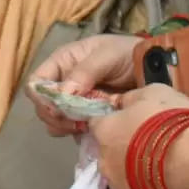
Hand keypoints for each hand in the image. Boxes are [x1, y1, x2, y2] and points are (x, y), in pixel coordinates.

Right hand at [26, 33, 141, 135]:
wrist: (152, 68)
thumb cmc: (127, 54)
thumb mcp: (106, 56)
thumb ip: (84, 72)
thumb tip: (63, 94)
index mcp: (62, 63)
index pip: (36, 82)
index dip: (41, 97)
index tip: (56, 109)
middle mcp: (63, 83)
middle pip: (43, 106)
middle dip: (54, 116)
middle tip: (73, 123)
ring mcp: (75, 102)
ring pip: (55, 121)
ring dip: (65, 127)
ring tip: (84, 127)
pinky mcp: (88, 117)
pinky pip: (74, 130)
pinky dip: (79, 134)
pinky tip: (93, 132)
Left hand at [91, 84, 188, 188]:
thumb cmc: (173, 122)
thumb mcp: (153, 93)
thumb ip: (131, 99)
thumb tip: (120, 103)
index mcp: (105, 132)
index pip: (98, 125)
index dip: (113, 123)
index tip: (128, 123)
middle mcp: (105, 163)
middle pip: (107, 155)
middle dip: (122, 151)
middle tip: (150, 148)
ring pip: (121, 181)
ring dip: (133, 176)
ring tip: (161, 172)